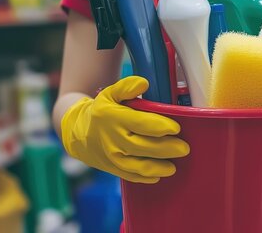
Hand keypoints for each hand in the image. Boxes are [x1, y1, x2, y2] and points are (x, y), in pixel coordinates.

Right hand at [60, 76, 189, 182]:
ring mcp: (113, 156)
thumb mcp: (110, 93)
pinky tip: (159, 174)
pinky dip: (147, 177)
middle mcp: (113, 139)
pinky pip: (132, 176)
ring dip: (159, 167)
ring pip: (139, 166)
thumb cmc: (102, 110)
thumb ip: (127, 86)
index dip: (161, 127)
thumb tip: (144, 84)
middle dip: (167, 149)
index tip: (176, 128)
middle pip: (144, 147)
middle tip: (184, 148)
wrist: (77, 132)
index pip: (142, 123)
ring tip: (174, 166)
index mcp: (113, 117)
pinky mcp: (113, 169)